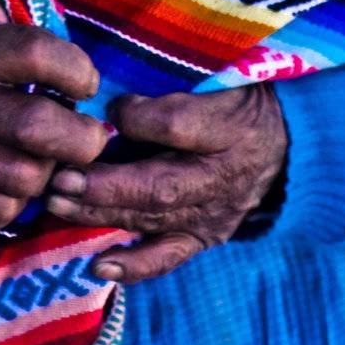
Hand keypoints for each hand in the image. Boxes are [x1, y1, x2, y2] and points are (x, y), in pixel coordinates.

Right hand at [0, 25, 108, 227]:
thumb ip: (27, 58)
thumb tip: (90, 85)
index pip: (34, 52)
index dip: (74, 69)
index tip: (85, 85)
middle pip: (38, 126)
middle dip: (81, 138)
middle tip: (88, 139)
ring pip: (29, 176)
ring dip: (47, 173)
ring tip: (37, 159)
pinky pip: (5, 210)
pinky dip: (17, 201)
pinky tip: (7, 183)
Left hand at [45, 85, 287, 283]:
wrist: (286, 143)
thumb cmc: (237, 100)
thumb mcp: (217, 79)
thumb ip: (170, 91)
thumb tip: (114, 110)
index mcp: (228, 125)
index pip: (178, 125)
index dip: (138, 119)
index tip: (109, 108)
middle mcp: (220, 177)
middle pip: (159, 185)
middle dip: (104, 185)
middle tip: (58, 178)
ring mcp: (212, 214)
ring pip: (153, 219)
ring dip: (101, 214)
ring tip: (58, 203)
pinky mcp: (204, 238)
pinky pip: (169, 257)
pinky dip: (133, 265)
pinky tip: (98, 266)